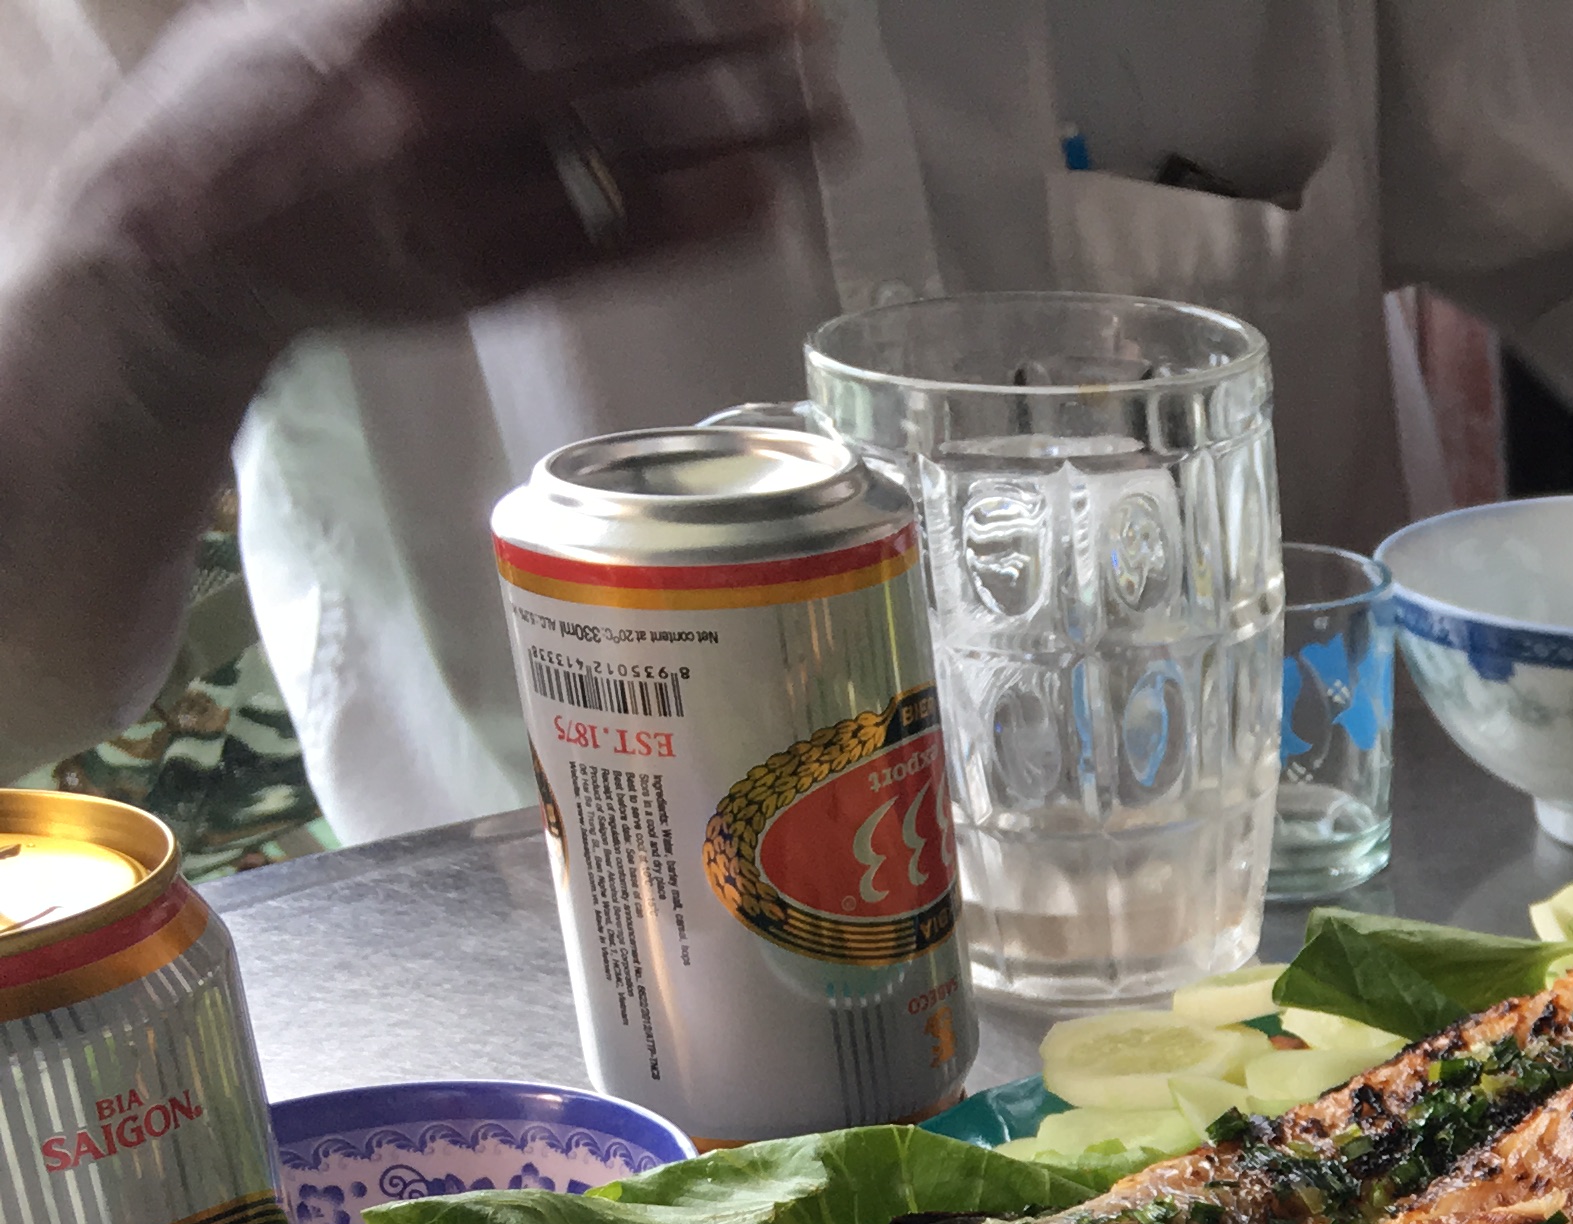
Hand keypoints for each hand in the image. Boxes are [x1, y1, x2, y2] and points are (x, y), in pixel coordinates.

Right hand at [56, 0, 824, 382]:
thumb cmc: (253, 92)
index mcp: (392, 10)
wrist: (176, 238)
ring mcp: (463, 197)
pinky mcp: (483, 279)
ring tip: (828, 119)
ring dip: (746, 138)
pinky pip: (614, 247)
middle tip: (813, 30)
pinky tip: (763, 197)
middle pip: (624, 56)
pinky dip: (698, 223)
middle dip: (733, 41)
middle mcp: (434, 100)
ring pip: (636, 158)